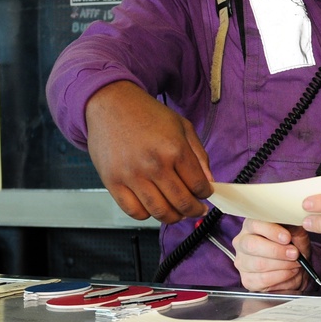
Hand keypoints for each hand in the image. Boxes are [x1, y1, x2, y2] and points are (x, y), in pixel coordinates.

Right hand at [85, 81, 212, 222]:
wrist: (111, 104)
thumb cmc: (146, 114)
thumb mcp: (181, 126)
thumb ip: (199, 155)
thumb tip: (209, 182)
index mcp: (174, 149)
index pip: (198, 185)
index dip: (206, 194)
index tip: (205, 194)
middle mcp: (154, 165)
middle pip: (182, 203)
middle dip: (194, 210)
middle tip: (196, 209)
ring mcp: (132, 176)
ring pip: (160, 212)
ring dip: (174, 217)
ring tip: (178, 212)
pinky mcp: (113, 182)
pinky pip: (134, 212)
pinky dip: (147, 215)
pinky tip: (153, 206)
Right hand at [233, 219, 310, 292]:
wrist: (295, 268)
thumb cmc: (292, 246)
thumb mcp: (296, 233)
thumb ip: (292, 228)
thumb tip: (292, 226)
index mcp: (251, 225)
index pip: (254, 224)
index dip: (271, 231)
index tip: (287, 237)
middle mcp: (242, 242)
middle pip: (252, 245)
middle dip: (276, 251)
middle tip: (294, 254)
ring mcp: (242, 262)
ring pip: (259, 264)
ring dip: (283, 265)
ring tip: (295, 263)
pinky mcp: (247, 280)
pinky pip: (263, 279)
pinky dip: (281, 276)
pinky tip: (289, 272)